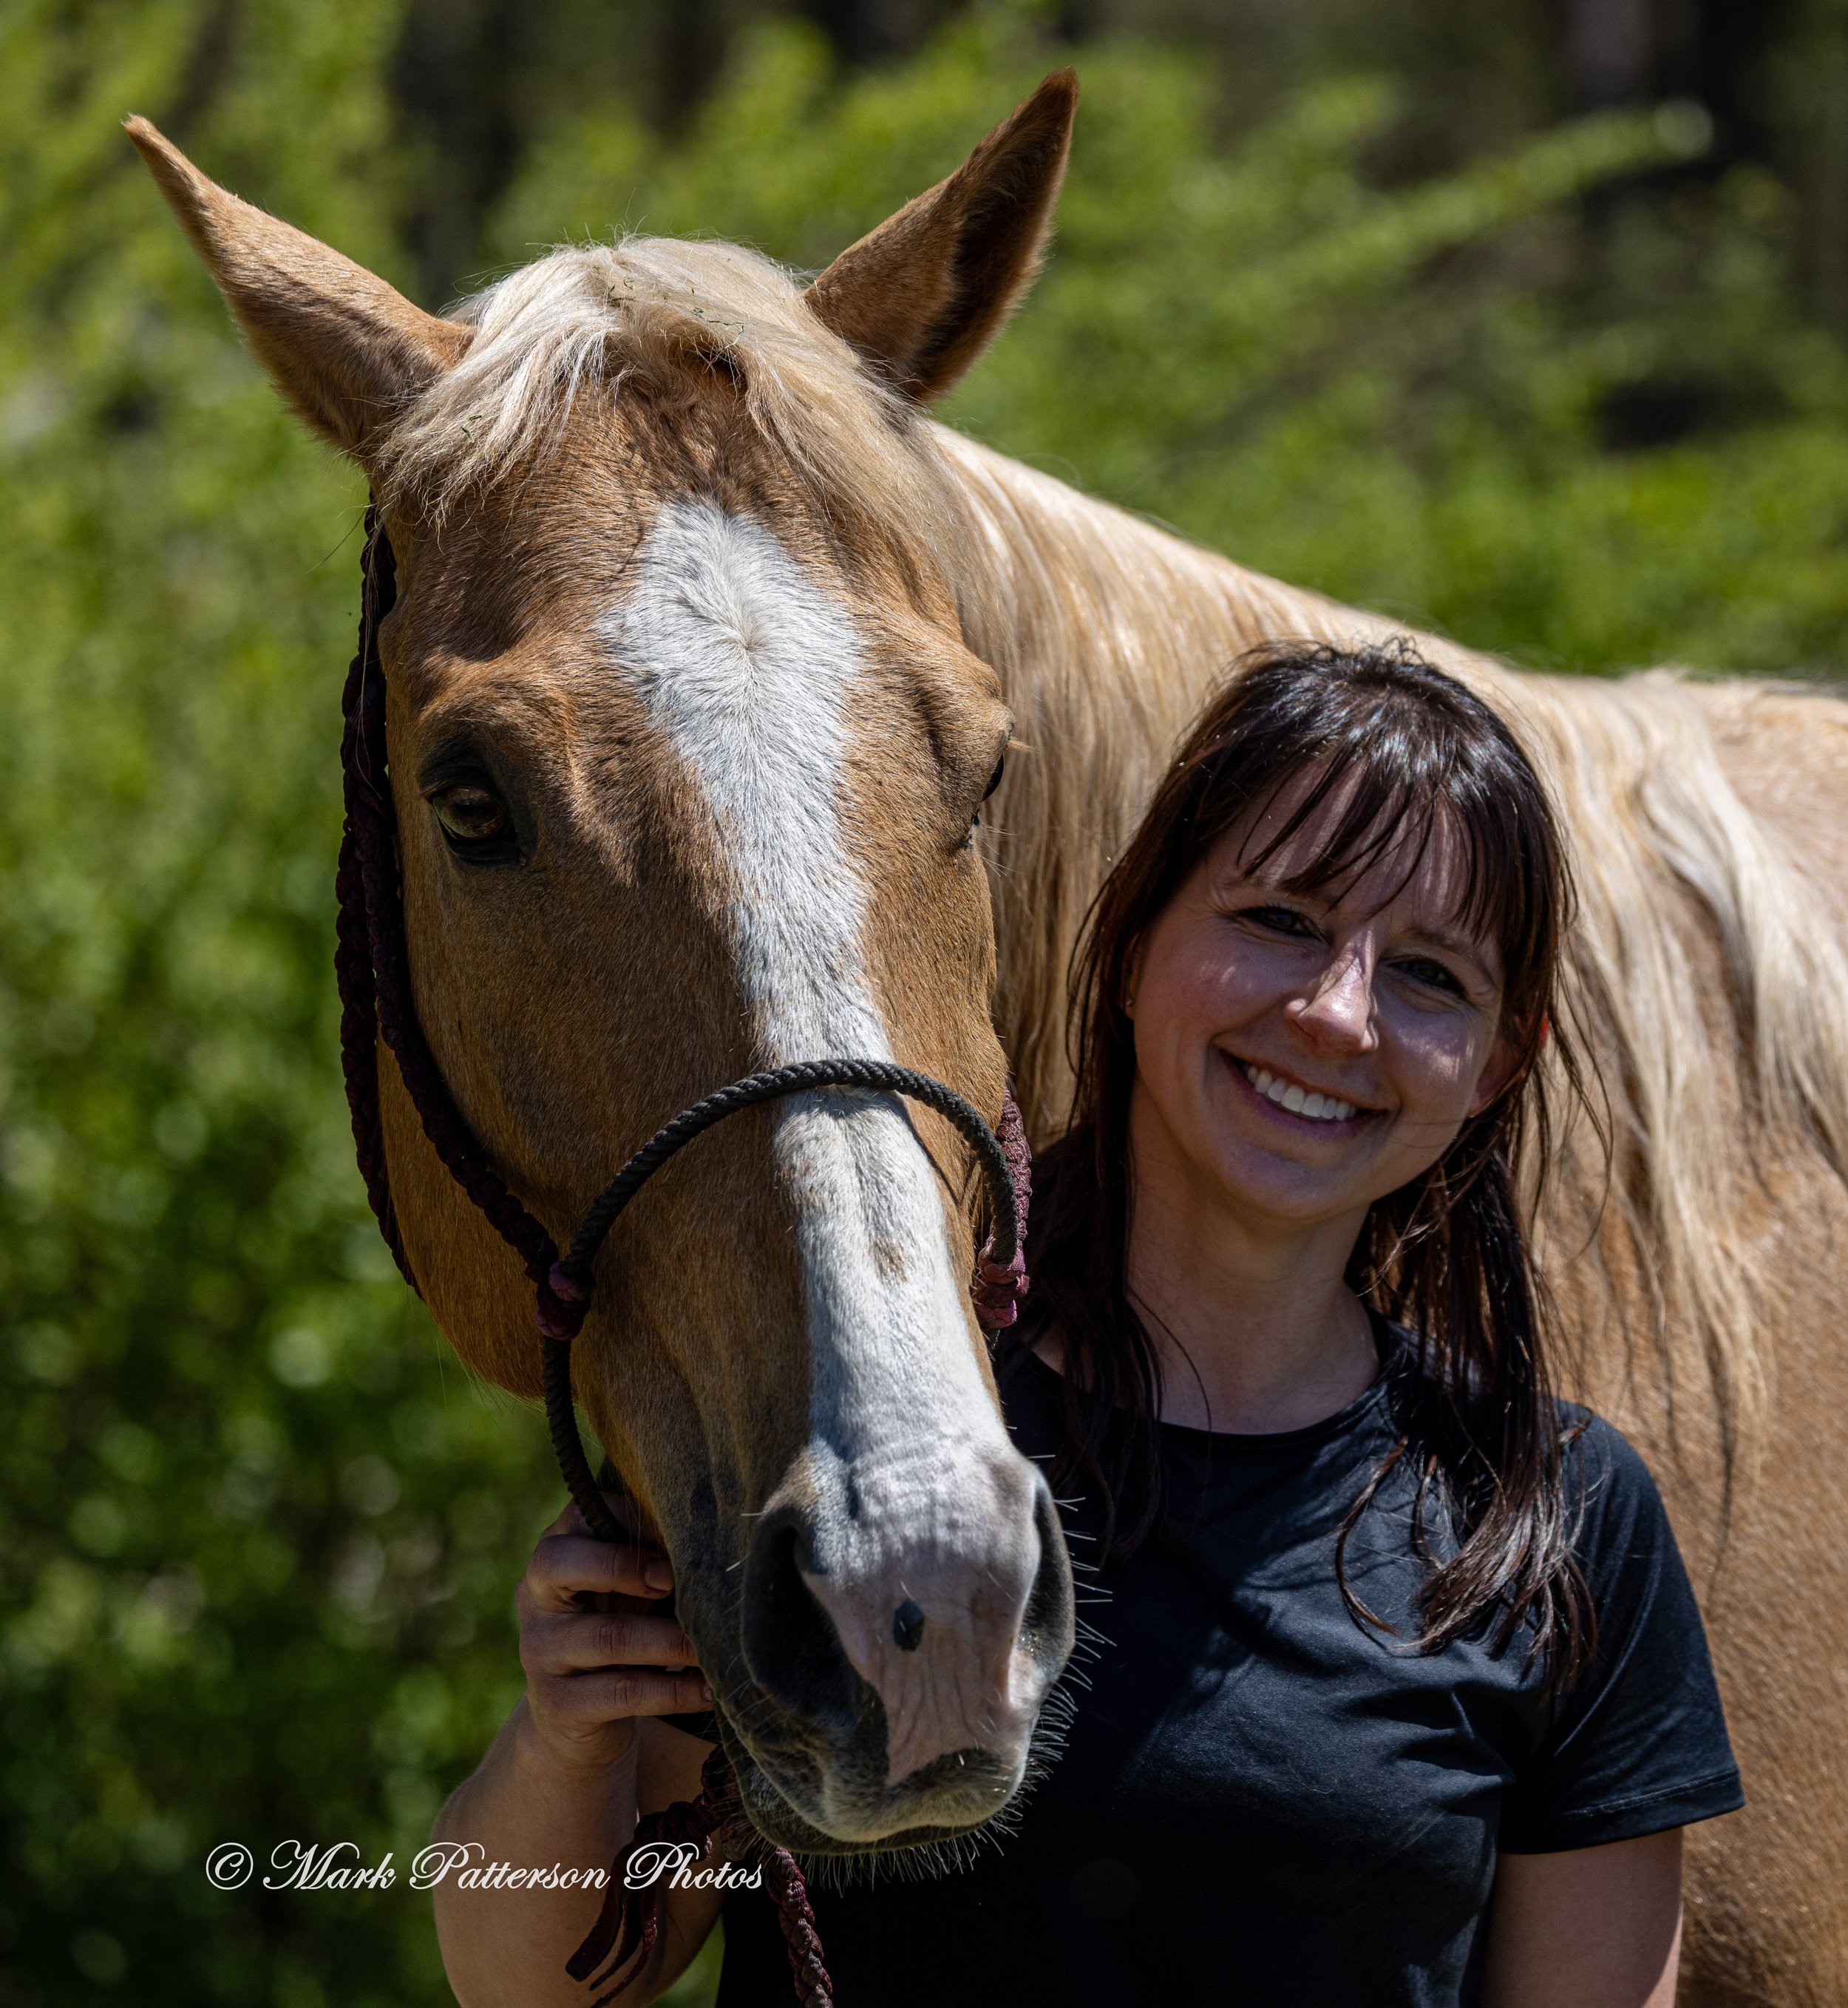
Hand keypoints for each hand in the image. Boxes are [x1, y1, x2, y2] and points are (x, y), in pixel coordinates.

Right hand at [515, 1495, 711, 1773]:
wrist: (577, 1721)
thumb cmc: (614, 1629)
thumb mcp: (623, 1590)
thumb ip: (649, 1559)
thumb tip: (708, 1541)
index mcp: (552, 1555)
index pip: (578, 1519)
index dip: (630, 1524)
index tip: (678, 1539)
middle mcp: (534, 1598)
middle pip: (560, 1564)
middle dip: (624, 1566)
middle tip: (675, 1582)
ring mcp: (540, 1652)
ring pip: (609, 1635)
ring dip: (674, 1639)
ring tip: (717, 1644)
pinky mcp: (558, 1703)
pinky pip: (624, 1692)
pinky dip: (674, 1690)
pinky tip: (709, 1690)